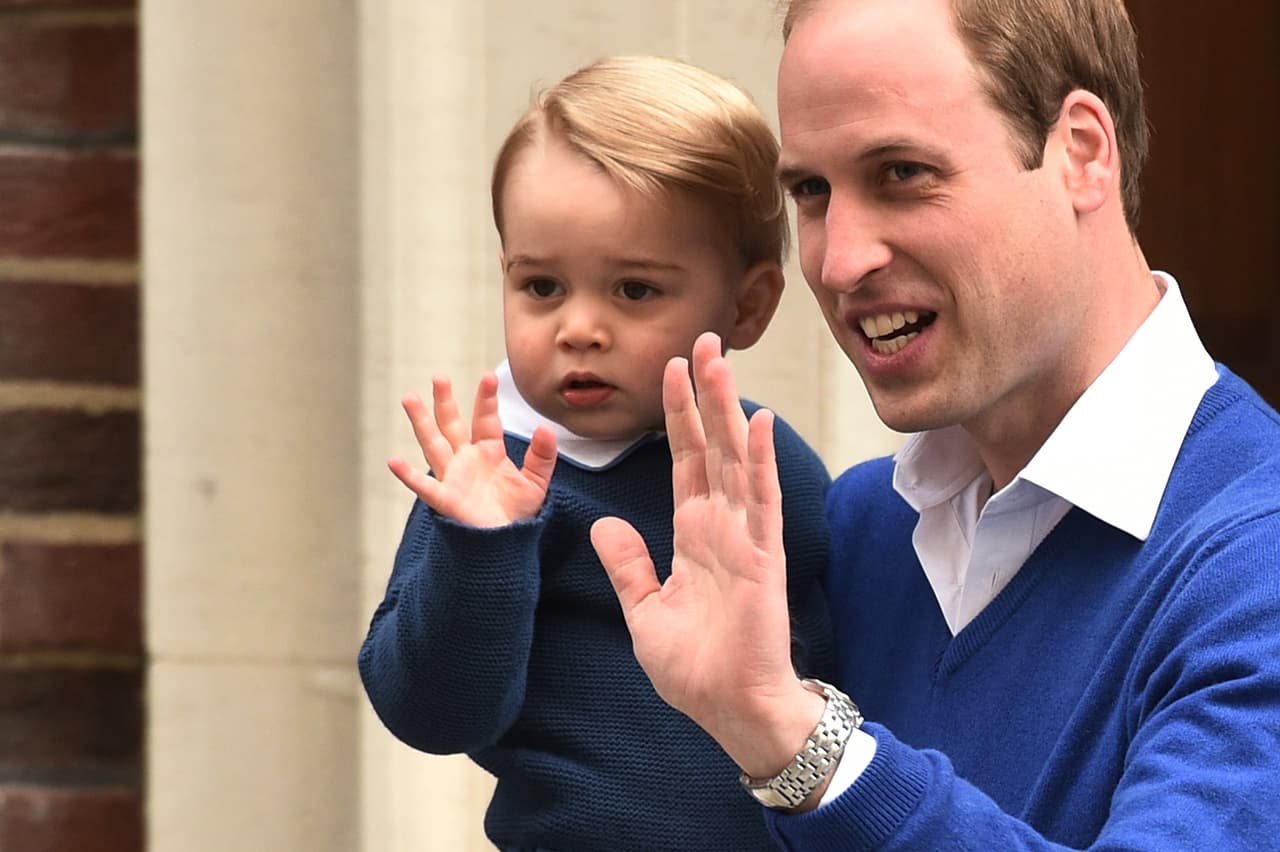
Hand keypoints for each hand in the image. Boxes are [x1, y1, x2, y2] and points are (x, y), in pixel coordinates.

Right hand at [388, 372, 556, 526]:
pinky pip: (424, 486)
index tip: (489, 377)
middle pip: (452, 425)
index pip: (486, 420)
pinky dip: (409, 475)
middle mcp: (466, 460)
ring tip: (409, 398)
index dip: (487, 399)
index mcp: (488, 452)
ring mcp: (453, 477)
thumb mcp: (536, 482)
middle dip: (445, 401)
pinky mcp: (446, 500)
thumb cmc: (516, 513)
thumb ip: (541, 456)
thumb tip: (545, 428)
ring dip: (421, 422)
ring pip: (433, 444)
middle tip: (439, 376)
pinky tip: (394, 461)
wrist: (508, 544)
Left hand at [591, 333, 822, 777]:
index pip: (685, 461)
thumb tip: (605, 525)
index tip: (672, 371)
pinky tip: (756, 419)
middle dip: (704, 393)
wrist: (728, 709)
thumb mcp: (644, 610)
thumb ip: (628, 565)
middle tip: (702, 339)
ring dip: (726, 407)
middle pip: (712, 445)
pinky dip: (759, 459)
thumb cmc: (693, 668)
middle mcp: (721, 525)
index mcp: (694, 535)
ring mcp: (744, 536)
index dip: (678, 416)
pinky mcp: (761, 556)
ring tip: (719, 358)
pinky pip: (760, 499)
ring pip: (735, 458)